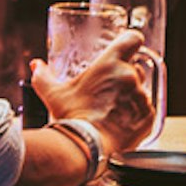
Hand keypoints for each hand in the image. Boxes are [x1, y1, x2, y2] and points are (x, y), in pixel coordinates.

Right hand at [35, 35, 159, 156]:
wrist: (85, 145)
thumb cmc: (71, 116)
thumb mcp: (53, 93)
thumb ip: (43, 76)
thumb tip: (36, 66)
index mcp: (111, 64)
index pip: (132, 39)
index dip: (130, 41)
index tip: (126, 47)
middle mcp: (130, 77)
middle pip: (136, 68)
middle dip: (125, 77)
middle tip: (109, 90)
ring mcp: (142, 98)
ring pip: (141, 92)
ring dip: (131, 98)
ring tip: (112, 111)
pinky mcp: (149, 118)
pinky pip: (146, 112)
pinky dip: (136, 116)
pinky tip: (120, 122)